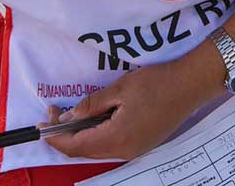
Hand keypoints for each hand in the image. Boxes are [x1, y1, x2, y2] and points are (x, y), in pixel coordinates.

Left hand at [43, 55, 219, 159]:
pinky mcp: (142, 145)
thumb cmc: (157, 82)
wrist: (191, 84)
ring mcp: (135, 150)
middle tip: (54, 115)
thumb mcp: (119, 88)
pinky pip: (111, 146)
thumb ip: (91, 105)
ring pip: (97, 150)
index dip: (55, 137)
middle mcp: (124, 151)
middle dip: (65, 136)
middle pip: (85, 151)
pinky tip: (94, 120)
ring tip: (71, 115)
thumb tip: (69, 117)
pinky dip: (97, 135)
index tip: (42, 123)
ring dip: (81, 136)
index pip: (75, 146)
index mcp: (117, 138)